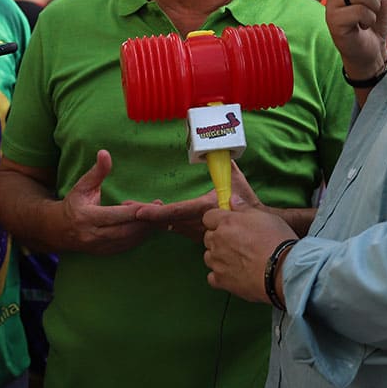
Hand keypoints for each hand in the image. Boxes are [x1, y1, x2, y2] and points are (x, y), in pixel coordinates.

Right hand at [60, 150, 154, 254]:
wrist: (60, 230)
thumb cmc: (74, 203)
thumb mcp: (83, 185)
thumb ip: (97, 171)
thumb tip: (104, 152)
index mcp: (86, 217)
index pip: (116, 215)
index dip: (136, 210)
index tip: (153, 204)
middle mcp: (93, 235)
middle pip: (126, 230)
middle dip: (145, 221)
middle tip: (160, 208)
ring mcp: (99, 246)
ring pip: (128, 240)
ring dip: (145, 229)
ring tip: (157, 215)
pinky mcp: (105, 252)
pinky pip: (127, 246)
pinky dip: (139, 236)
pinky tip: (147, 225)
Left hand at [134, 160, 260, 242]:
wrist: (260, 234)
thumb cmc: (249, 205)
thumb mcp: (238, 181)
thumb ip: (227, 164)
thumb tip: (221, 148)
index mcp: (203, 210)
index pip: (175, 212)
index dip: (155, 212)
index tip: (137, 210)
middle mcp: (197, 225)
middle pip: (166, 221)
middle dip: (146, 214)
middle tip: (126, 206)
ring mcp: (197, 235)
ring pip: (170, 226)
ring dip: (154, 218)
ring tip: (135, 208)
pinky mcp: (198, 239)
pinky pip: (178, 230)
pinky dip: (165, 222)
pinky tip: (155, 215)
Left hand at [202, 202, 295, 302]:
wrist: (283, 271)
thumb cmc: (277, 240)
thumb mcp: (266, 217)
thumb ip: (244, 208)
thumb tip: (232, 200)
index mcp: (227, 222)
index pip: (208, 217)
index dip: (217, 220)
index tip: (228, 224)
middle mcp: (218, 241)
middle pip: (208, 237)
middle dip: (218, 238)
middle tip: (237, 243)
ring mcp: (217, 262)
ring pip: (209, 256)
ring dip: (218, 257)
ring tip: (237, 260)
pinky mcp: (221, 280)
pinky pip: (213, 276)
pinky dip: (220, 275)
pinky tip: (234, 275)